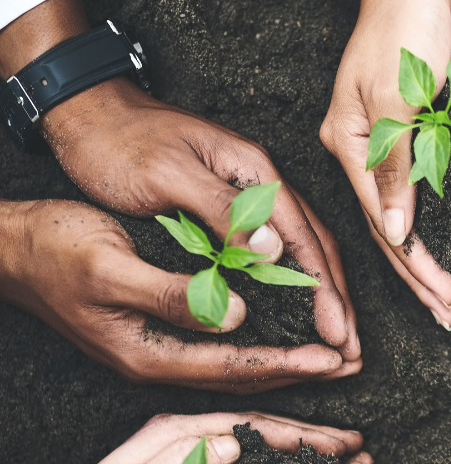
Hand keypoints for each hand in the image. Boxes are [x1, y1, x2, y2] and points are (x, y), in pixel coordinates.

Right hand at [0, 200, 350, 388]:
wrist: (9, 250)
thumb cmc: (54, 249)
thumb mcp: (111, 265)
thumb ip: (172, 295)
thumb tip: (236, 314)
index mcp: (148, 354)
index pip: (236, 366)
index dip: (289, 363)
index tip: (336, 357)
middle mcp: (156, 363)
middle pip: (244, 378)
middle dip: (300, 372)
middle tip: (353, 364)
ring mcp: (154, 354)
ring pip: (235, 368)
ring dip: (286, 363)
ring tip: (332, 358)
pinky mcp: (153, 337)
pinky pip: (219, 352)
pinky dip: (258, 348)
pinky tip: (280, 337)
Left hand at [42, 79, 359, 363]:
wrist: (89, 116)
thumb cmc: (119, 143)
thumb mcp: (167, 176)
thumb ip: (220, 209)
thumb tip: (272, 251)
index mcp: (254, 171)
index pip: (304, 236)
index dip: (324, 288)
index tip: (335, 331)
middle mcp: (259, 183)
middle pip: (313, 244)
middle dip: (335, 297)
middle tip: (349, 348)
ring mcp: (245, 194)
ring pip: (297, 248)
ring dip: (319, 293)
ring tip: (332, 335)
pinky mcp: (226, 207)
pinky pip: (270, 249)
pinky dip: (289, 282)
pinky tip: (291, 308)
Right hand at [319, 0, 450, 323]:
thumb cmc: (408, 30)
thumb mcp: (401, 101)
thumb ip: (396, 168)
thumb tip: (395, 231)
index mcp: (349, 144)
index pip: (385, 225)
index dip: (417, 267)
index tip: (448, 302)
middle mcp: (353, 148)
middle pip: (387, 228)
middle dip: (419, 275)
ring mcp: (369, 137)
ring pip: (396, 212)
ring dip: (423, 255)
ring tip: (449, 294)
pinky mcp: (390, 125)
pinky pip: (406, 188)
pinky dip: (424, 220)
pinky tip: (442, 241)